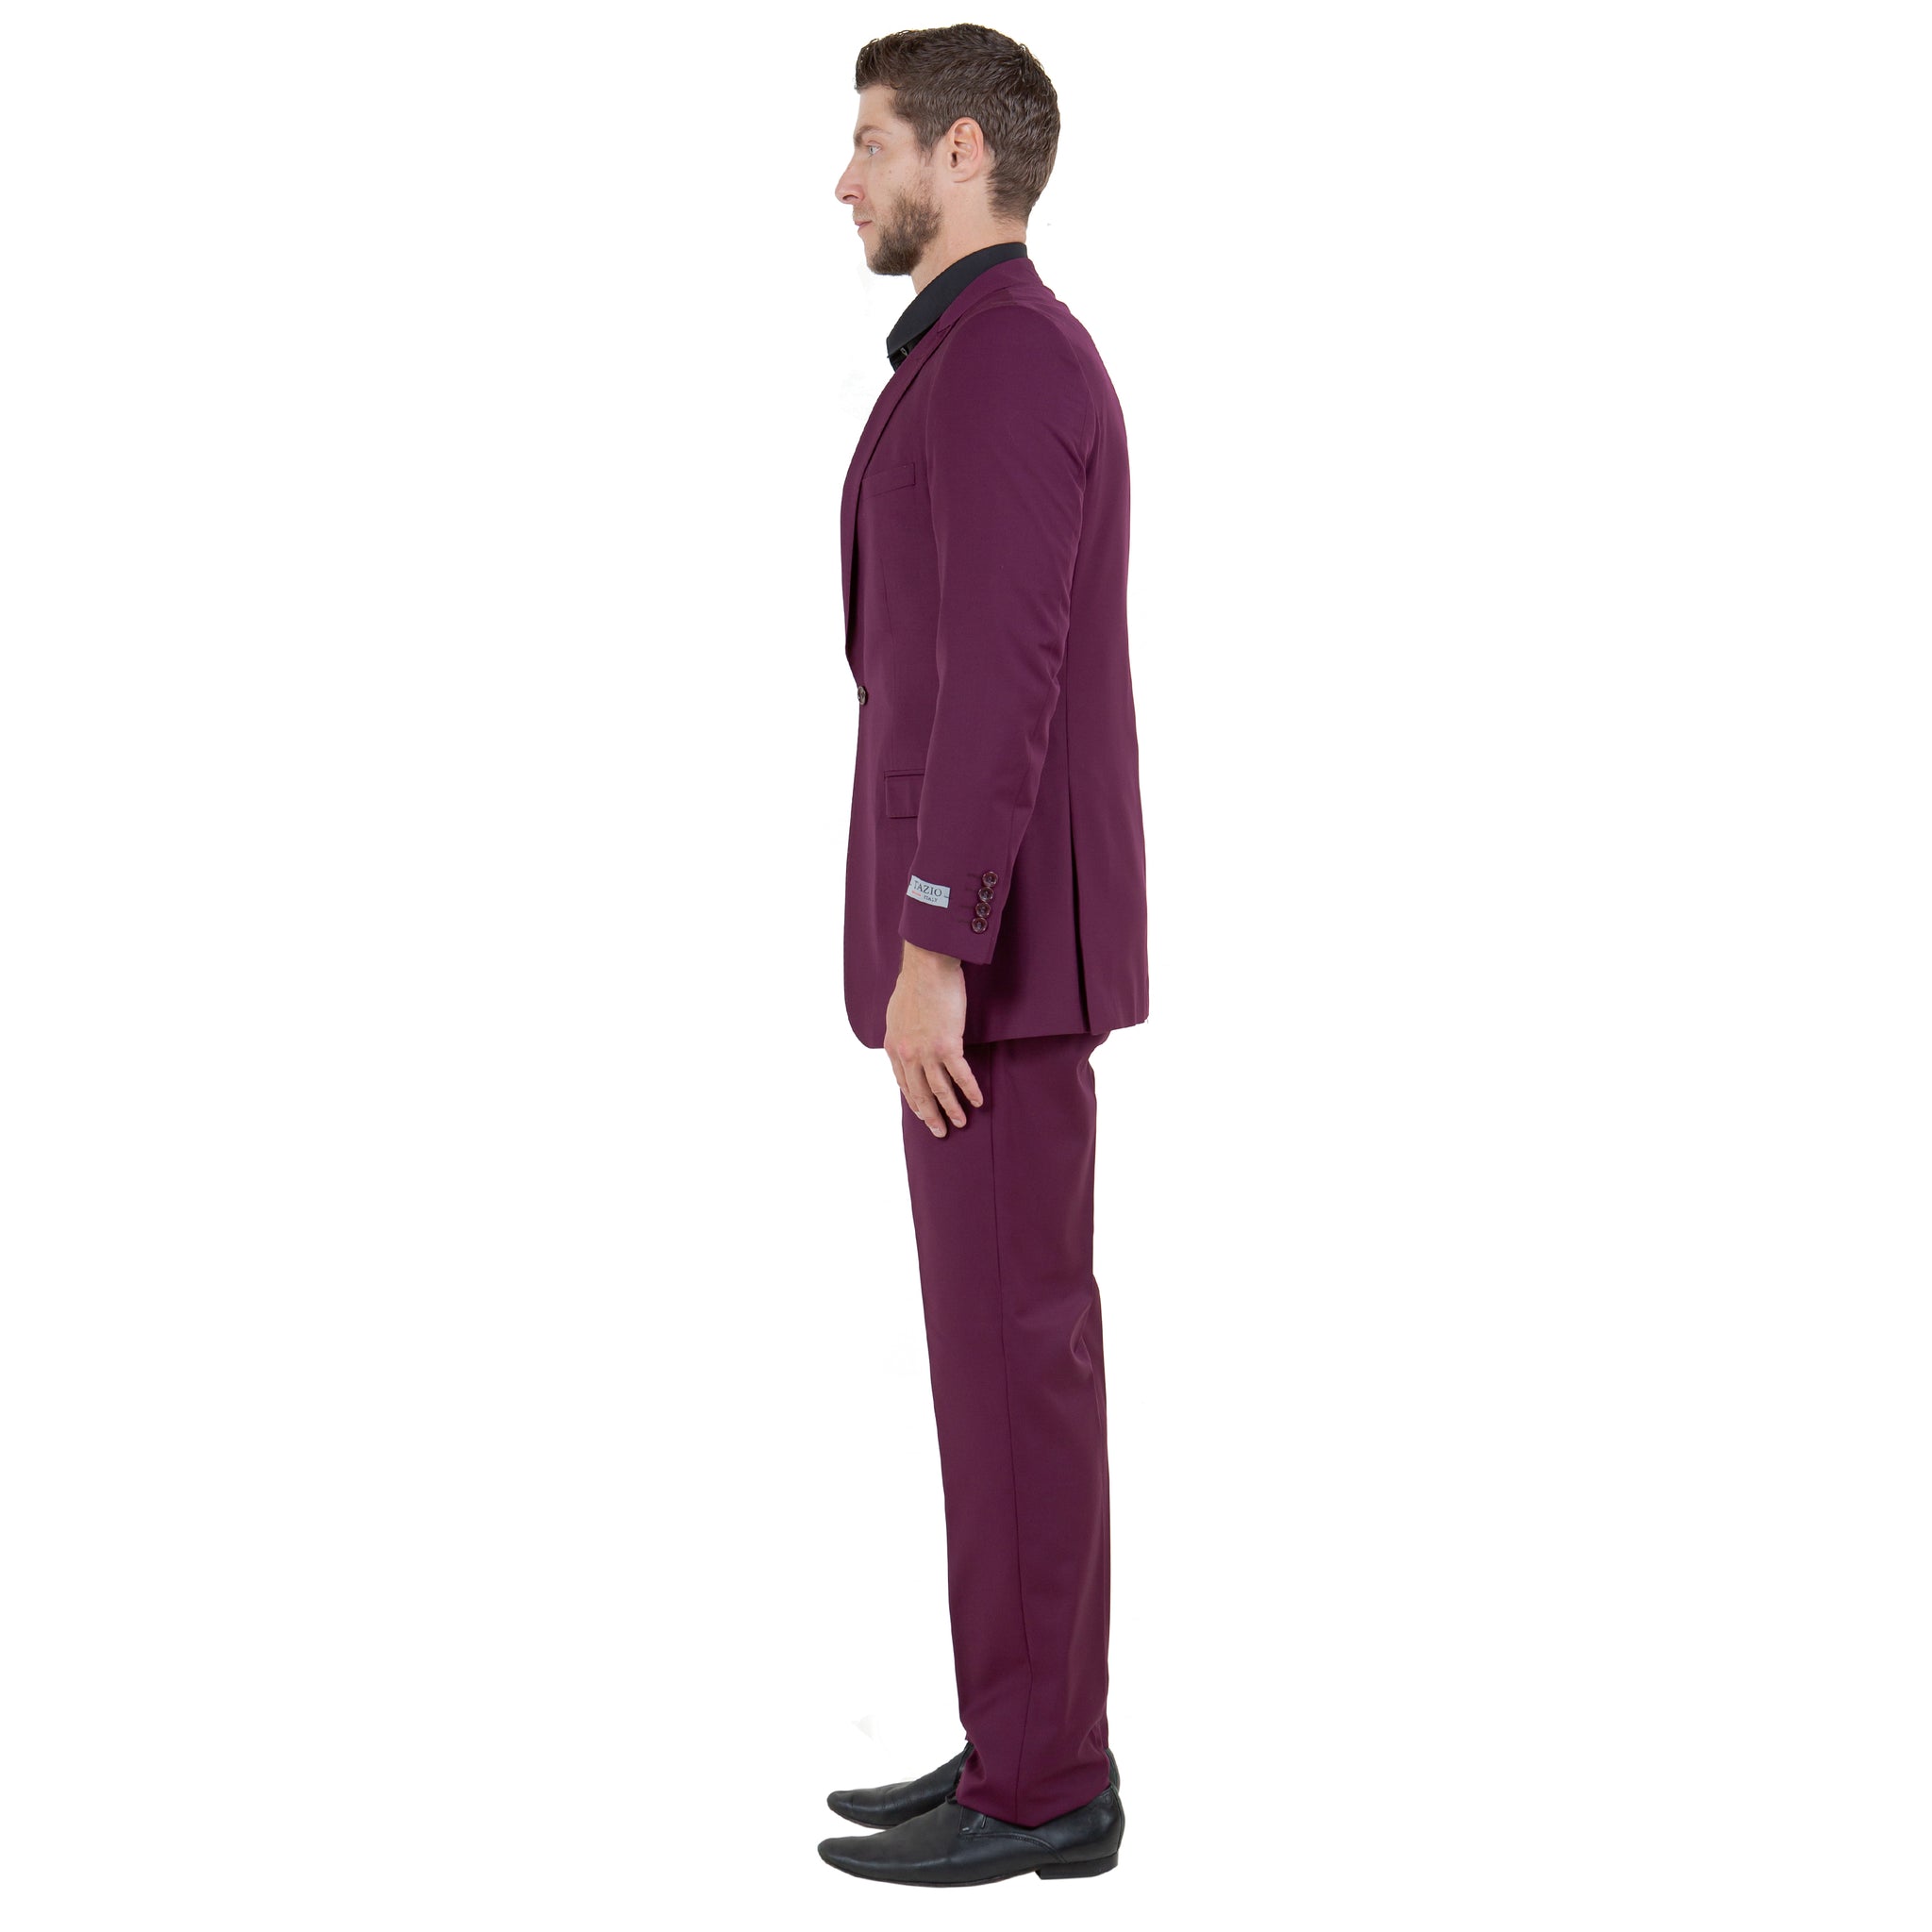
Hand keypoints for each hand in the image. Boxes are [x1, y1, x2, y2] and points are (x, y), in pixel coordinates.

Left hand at [885, 941, 984, 1135]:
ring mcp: (927, 1052)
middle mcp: (907, 1053)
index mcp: (893, 1046)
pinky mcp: (948, 1045)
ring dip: (951, 1109)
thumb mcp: (897, 1012)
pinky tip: (978, 1101)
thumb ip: (901, 1031)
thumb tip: (906, 1039)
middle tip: (939, 1131)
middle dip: (930, 1115)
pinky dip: (969, 1090)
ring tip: (960, 1124)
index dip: (913, 1101)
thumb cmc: (914, 983)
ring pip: (939, 1089)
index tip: (921, 1114)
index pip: (902, 1082)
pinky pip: (960, 1075)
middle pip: (919, 1092)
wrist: (927, 968)